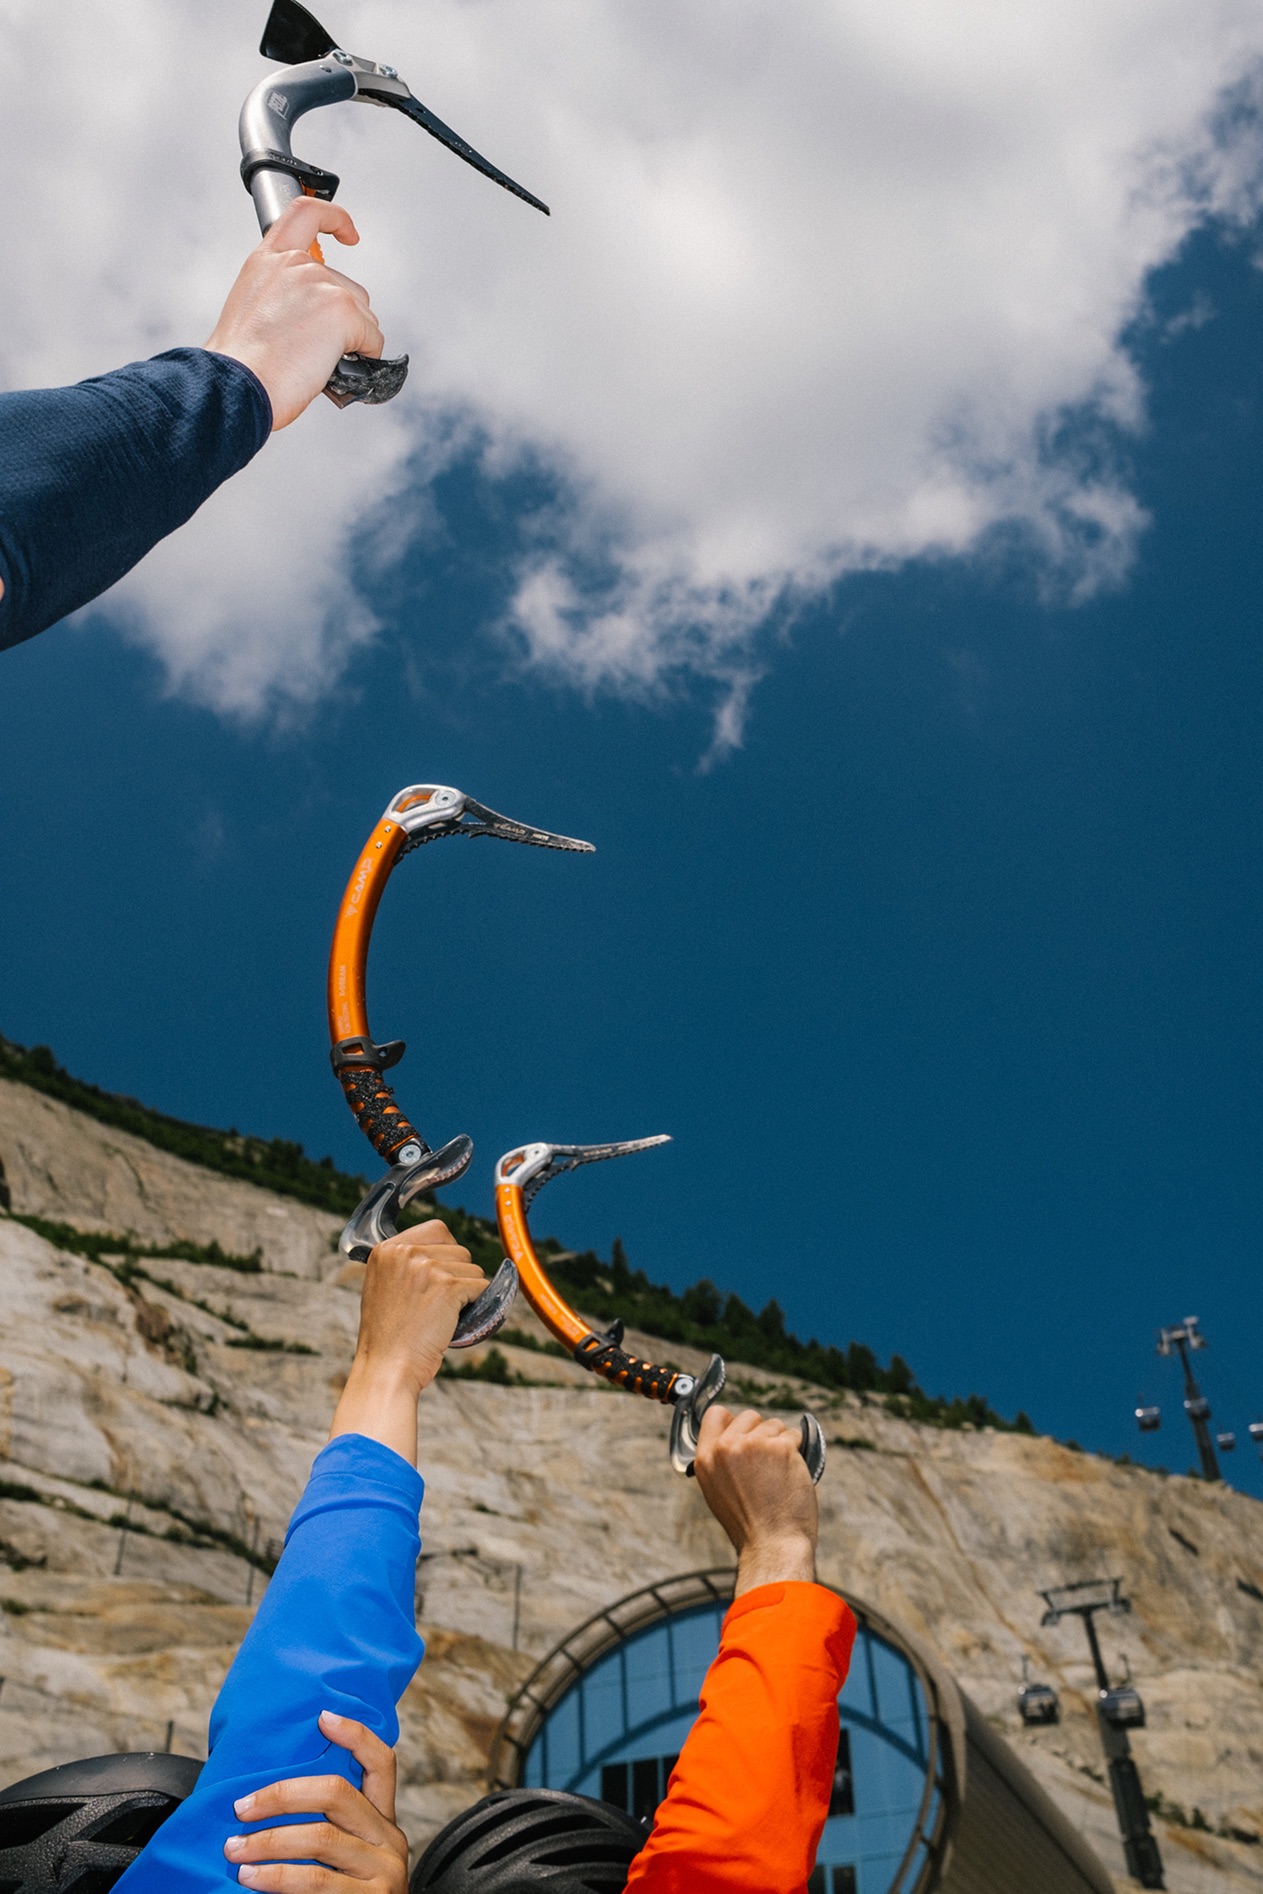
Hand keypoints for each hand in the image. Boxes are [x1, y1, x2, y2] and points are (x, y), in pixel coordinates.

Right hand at [205, 197, 386, 429]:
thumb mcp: (254, 313)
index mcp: (267, 261)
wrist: (238, 385)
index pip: (305, 214)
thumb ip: (284, 299)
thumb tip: (317, 319)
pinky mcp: (342, 309)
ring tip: (315, 362)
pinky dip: (365, 358)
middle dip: (345, 322)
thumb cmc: (242, 365)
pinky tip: (336, 368)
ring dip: (352, 341)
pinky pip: (373, 338)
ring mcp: (320, 283)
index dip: (335, 219)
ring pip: (364, 315)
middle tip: (314, 351)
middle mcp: (294, 264)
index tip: (349, 235)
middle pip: (348, 287)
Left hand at [225, 1711, 406, 1891]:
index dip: (356, 1735)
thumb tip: (266, 1803)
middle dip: (281, 1795)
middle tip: (241, 1808)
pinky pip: (314, 1883)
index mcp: (384, 1825)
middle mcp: (390, 1842)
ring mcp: (383, 1875)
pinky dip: (276, 1878)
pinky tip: (252, 1878)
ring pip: (319, 1839)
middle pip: (336, 1794)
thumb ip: (327, 1832)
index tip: (322, 1716)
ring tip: (234, 1850)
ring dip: (267, 1841)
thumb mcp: (347, 1864)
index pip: (383, 1764)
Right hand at [329, 1220, 487, 1461]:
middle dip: (458, 1275)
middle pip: (459, 1249)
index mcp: (387, 1250)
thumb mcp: (383, 1288)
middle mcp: (405, 1253)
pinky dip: (477, 1305)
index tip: (440, 1276)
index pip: (437, 1230)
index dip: (447, 1253)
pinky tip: (455, 1320)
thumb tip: (441, 1253)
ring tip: (441, 1315)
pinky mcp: (447, 1286)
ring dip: (467, 1292)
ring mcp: (426, 1268)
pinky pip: (482, 1287)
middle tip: (438, 1304)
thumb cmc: (387, 1337)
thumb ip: (405, 1265)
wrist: (387, 1369)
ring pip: (473, 1268)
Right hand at [693, 1406, 818, 1594]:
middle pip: (749, 1415)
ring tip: (778, 1474)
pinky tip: (791, 1473)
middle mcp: (726, 1447)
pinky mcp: (781, 1447)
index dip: (733, 1421)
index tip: (745, 1433)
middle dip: (762, 1432)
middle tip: (767, 1462)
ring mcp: (754, 1444)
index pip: (715, 1414)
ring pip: (774, 1424)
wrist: (772, 1545)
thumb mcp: (717, 1491)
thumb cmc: (749, 1525)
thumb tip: (736, 1436)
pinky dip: (798, 1451)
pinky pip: (794, 1435)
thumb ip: (721, 1460)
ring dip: (781, 1443)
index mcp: (706, 1459)